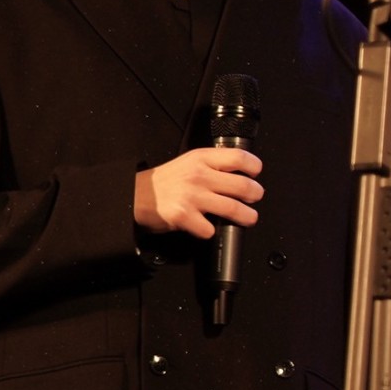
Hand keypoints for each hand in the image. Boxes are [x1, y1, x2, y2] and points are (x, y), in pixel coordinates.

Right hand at [133, 147, 263, 238]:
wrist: (134, 196)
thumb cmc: (163, 182)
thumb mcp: (188, 163)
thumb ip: (212, 166)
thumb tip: (240, 173)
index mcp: (201, 159)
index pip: (238, 157)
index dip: (254, 166)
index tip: (256, 173)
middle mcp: (199, 176)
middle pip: (243, 185)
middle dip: (255, 194)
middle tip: (255, 198)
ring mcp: (192, 196)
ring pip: (233, 208)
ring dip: (247, 217)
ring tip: (249, 218)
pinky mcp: (184, 216)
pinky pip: (210, 229)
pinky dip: (212, 231)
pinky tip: (208, 227)